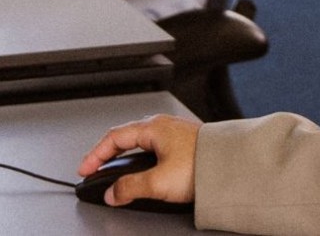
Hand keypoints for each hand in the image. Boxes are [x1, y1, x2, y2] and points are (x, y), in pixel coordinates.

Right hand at [78, 115, 199, 207]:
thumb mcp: (158, 181)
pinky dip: (142, 161)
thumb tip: (112, 193)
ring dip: (126, 159)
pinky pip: (155, 150)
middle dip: (108, 156)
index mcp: (153, 127)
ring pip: (141, 144)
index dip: (95, 155)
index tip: (85, 169)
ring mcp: (175, 133)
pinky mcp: (186, 145)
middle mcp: (163, 126)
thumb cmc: (203, 165)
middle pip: (126, 138)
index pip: (113, 138)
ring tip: (119, 175)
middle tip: (97, 171)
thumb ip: (130, 188)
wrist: (234, 166)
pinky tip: (145, 173)